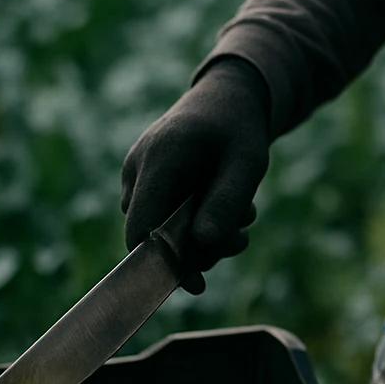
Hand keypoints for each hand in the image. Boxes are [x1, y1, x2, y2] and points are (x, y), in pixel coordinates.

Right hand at [120, 57, 272, 291]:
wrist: (227, 98)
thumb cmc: (239, 129)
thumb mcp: (247, 164)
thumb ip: (225, 203)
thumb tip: (203, 246)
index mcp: (159, 161)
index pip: (141, 229)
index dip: (163, 263)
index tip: (196, 284)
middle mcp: (137, 168)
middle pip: (153, 235)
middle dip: (199, 248)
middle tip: (240, 239)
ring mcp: (137, 174)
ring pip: (160, 229)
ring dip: (203, 236)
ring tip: (241, 215)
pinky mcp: (145, 181)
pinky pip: (163, 216)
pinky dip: (194, 222)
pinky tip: (223, 208)